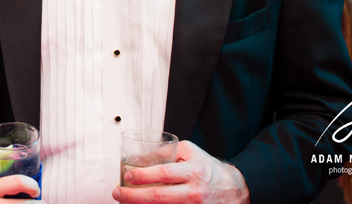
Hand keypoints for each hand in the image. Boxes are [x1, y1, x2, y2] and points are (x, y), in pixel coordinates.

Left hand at [112, 141, 249, 203]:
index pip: (164, 174)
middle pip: (159, 197)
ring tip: (125, 201)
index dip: (143, 176)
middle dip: (134, 196)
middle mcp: (194, 191)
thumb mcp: (190, 152)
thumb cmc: (208, 169)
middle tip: (118, 193)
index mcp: (194, 171)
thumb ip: (166, 152)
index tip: (128, 176)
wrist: (233, 190)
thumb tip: (141, 156)